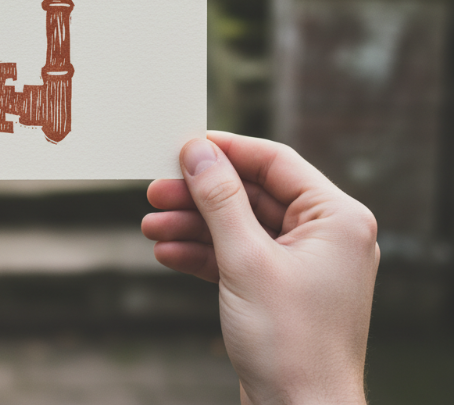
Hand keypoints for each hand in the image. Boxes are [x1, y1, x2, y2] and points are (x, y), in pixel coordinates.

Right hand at [142, 132, 378, 404]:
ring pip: (239, 225)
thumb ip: (219, 199)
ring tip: (152, 226)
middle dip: (199, 196)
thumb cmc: (290, 345)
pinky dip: (203, 254)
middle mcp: (324, 235)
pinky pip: (238, 255)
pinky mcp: (280, 287)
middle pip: (250, 194)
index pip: (275, 162)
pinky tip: (168, 254)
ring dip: (193, 226)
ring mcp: (301, 262)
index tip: (185, 145)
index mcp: (336, 218)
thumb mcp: (246, 260)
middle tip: (156, 191)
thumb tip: (197, 151)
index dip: (227, 150)